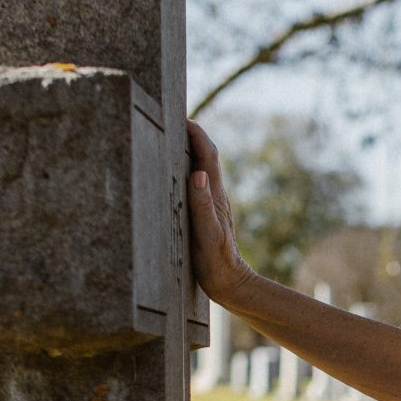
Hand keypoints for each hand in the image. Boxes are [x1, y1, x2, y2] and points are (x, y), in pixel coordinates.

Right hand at [185, 120, 256, 304]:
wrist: (229, 283)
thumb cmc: (215, 261)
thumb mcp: (207, 234)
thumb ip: (202, 205)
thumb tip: (197, 174)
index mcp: (214, 194)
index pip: (206, 154)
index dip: (196, 133)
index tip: (182, 117)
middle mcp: (214, 194)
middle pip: (204, 156)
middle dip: (191, 135)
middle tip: (174, 120)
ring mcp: (211, 203)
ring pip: (201, 168)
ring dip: (189, 151)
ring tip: (171, 138)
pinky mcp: (206, 213)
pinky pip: (196, 184)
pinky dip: (186, 170)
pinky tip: (176, 174)